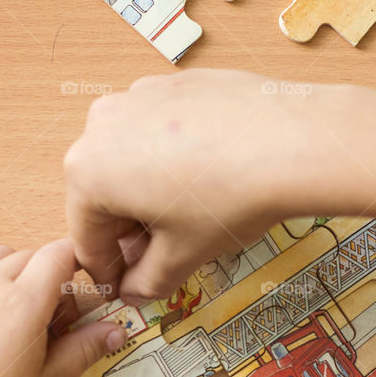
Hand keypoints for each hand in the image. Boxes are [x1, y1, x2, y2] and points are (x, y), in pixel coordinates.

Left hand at [0, 240, 127, 376]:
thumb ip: (85, 348)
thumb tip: (117, 330)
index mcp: (24, 303)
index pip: (59, 253)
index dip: (76, 262)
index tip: (80, 283)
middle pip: (32, 255)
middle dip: (48, 278)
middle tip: (48, 321)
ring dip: (15, 270)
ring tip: (16, 310)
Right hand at [64, 68, 369, 303]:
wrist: (290, 141)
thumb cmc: (230, 196)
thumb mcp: (183, 253)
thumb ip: (149, 280)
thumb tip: (136, 291)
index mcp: (88, 172)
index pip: (86, 237)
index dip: (107, 271)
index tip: (123, 285)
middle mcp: (101, 127)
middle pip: (102, 194)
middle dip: (128, 231)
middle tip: (160, 257)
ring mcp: (136, 98)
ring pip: (128, 159)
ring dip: (148, 193)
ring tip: (189, 218)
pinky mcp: (171, 84)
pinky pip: (158, 131)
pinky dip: (170, 158)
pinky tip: (206, 178)